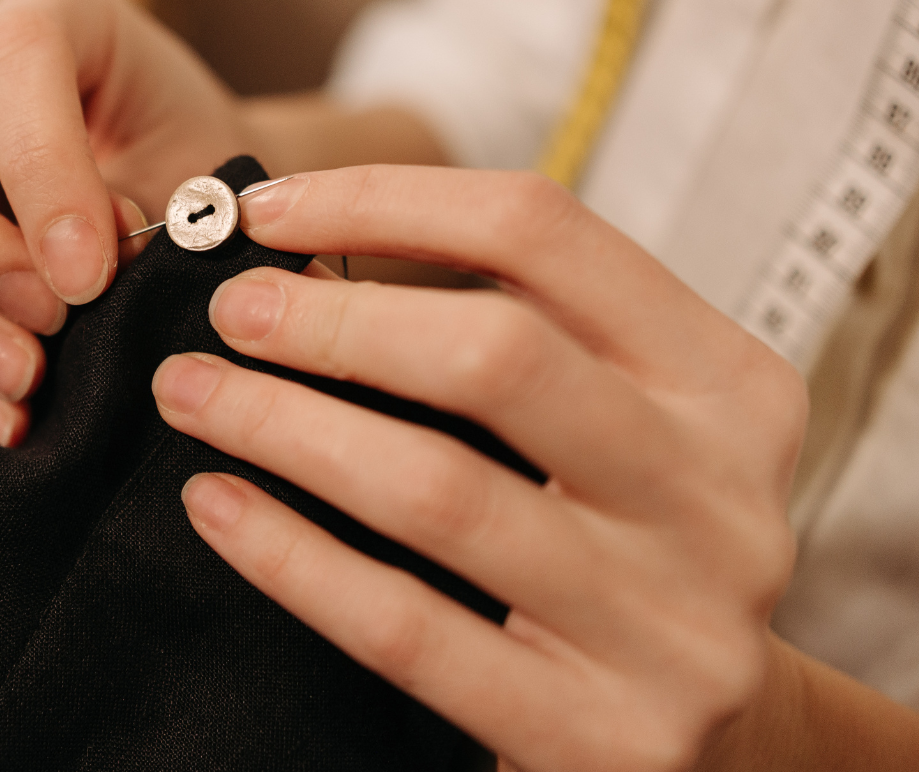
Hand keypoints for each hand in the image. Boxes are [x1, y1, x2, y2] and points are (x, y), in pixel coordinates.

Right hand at [0, 0, 253, 444]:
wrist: (203, 200)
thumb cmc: (207, 166)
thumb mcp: (206, 168)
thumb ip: (153, 209)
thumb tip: (92, 285)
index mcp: (54, 4)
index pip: (11, 54)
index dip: (41, 167)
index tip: (92, 275)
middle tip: (46, 321)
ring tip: (25, 381)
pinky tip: (4, 413)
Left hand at [152, 165, 806, 770]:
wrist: (719, 746)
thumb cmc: (624, 546)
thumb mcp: (614, 423)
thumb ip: (505, 338)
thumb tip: (300, 255)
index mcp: (728, 384)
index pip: (545, 234)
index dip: (388, 200)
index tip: (265, 211)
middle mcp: (720, 496)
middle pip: (498, 355)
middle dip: (332, 321)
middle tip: (226, 311)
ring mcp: (672, 627)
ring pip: (441, 491)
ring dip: (286, 426)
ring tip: (189, 394)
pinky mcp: (603, 737)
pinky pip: (406, 628)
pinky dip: (291, 557)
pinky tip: (218, 507)